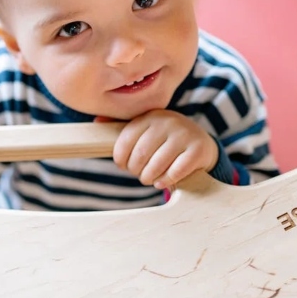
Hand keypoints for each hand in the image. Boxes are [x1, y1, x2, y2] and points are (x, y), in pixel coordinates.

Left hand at [101, 109, 218, 189]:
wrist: (200, 144)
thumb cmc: (164, 140)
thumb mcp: (146, 129)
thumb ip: (122, 127)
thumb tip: (96, 120)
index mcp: (150, 116)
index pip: (126, 139)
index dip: (120, 158)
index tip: (123, 166)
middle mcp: (167, 121)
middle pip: (140, 154)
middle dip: (135, 170)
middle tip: (139, 174)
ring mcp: (184, 135)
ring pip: (157, 165)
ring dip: (149, 178)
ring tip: (149, 179)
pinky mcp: (197, 150)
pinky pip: (175, 171)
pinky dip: (165, 181)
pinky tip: (162, 181)